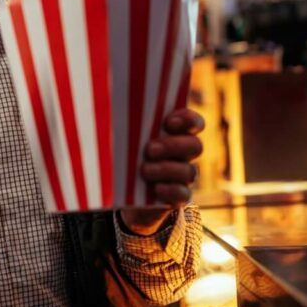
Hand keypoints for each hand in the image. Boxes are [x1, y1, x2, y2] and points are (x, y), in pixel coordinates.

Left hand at [119, 108, 202, 234]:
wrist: (126, 196)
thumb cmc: (125, 158)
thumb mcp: (125, 140)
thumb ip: (127, 125)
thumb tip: (111, 108)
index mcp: (175, 135)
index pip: (193, 122)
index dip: (188, 120)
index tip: (169, 122)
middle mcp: (183, 155)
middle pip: (195, 145)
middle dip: (173, 146)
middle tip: (149, 149)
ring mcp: (183, 177)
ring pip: (190, 171)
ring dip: (166, 169)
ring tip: (144, 170)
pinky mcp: (178, 198)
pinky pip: (184, 195)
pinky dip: (171, 190)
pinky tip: (156, 188)